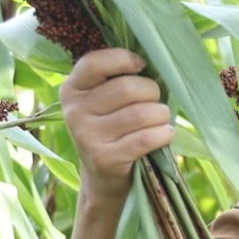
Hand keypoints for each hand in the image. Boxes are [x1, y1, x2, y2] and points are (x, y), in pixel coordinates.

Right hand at [60, 48, 173, 204]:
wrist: (103, 178)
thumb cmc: (112, 128)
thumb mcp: (104, 101)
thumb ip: (118, 78)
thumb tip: (156, 60)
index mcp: (72, 89)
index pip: (94, 62)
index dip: (123, 59)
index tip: (142, 66)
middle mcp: (74, 111)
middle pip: (126, 88)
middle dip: (152, 92)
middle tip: (156, 102)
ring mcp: (86, 136)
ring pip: (140, 113)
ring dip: (161, 115)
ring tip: (162, 119)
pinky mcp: (104, 159)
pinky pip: (145, 139)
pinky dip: (163, 134)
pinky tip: (165, 134)